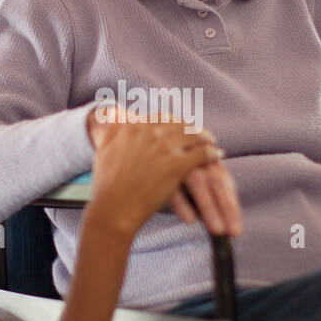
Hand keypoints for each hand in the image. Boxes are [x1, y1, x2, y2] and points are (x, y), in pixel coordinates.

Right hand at [86, 105, 235, 237]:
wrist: (113, 209)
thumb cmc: (106, 186)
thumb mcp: (103, 150)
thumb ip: (112, 128)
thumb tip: (116, 112)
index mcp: (132, 127)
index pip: (160, 117)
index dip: (173, 121)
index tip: (180, 124)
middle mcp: (149, 133)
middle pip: (179, 124)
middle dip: (192, 127)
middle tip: (201, 133)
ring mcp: (164, 148)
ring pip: (193, 135)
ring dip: (205, 137)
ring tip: (211, 142)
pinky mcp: (176, 165)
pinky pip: (201, 154)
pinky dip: (211, 153)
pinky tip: (217, 155)